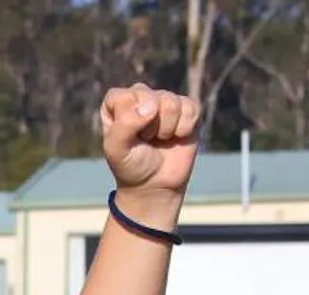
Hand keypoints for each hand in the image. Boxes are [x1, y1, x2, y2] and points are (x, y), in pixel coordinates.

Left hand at [99, 84, 200, 202]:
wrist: (155, 183)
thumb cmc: (131, 164)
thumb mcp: (116, 150)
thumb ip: (125, 125)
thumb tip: (151, 107)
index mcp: (118, 102)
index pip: (124, 97)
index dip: (130, 120)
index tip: (130, 137)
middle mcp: (141, 96)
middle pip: (151, 97)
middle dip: (150, 126)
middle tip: (146, 139)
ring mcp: (165, 100)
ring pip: (171, 103)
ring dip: (167, 128)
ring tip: (160, 138)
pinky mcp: (186, 108)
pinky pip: (191, 108)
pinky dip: (184, 128)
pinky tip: (176, 136)